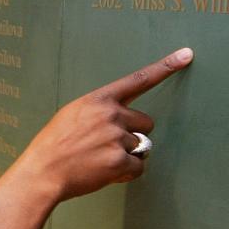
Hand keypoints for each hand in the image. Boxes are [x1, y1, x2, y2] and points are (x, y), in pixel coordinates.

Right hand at [18, 47, 192, 202]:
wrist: (42, 172)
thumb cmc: (54, 145)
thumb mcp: (73, 114)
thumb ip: (100, 111)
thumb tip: (122, 120)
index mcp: (99, 99)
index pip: (138, 80)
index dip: (165, 67)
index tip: (187, 55)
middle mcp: (111, 115)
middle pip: (146, 122)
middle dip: (134, 135)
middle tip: (108, 145)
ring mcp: (116, 138)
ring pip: (142, 147)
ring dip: (127, 156)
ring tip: (99, 160)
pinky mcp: (119, 161)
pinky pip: (138, 168)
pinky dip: (125, 173)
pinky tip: (104, 172)